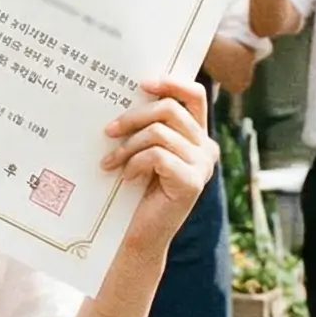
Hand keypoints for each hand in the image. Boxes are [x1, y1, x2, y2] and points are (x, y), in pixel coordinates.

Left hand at [100, 78, 216, 254]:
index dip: (171, 83)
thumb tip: (131, 91)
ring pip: (159, 132)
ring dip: (128, 146)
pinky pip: (157, 156)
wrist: (140, 234)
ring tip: (112, 162)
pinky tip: (127, 177)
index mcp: (198, 136)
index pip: (194, 95)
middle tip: (109, 130)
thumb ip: (149, 125)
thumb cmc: (138, 189)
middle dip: (134, 116)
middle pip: (170, 109)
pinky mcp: (192, 182)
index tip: (142, 83)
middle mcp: (206, 148)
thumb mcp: (145, 150)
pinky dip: (135, 164)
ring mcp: (202, 166)